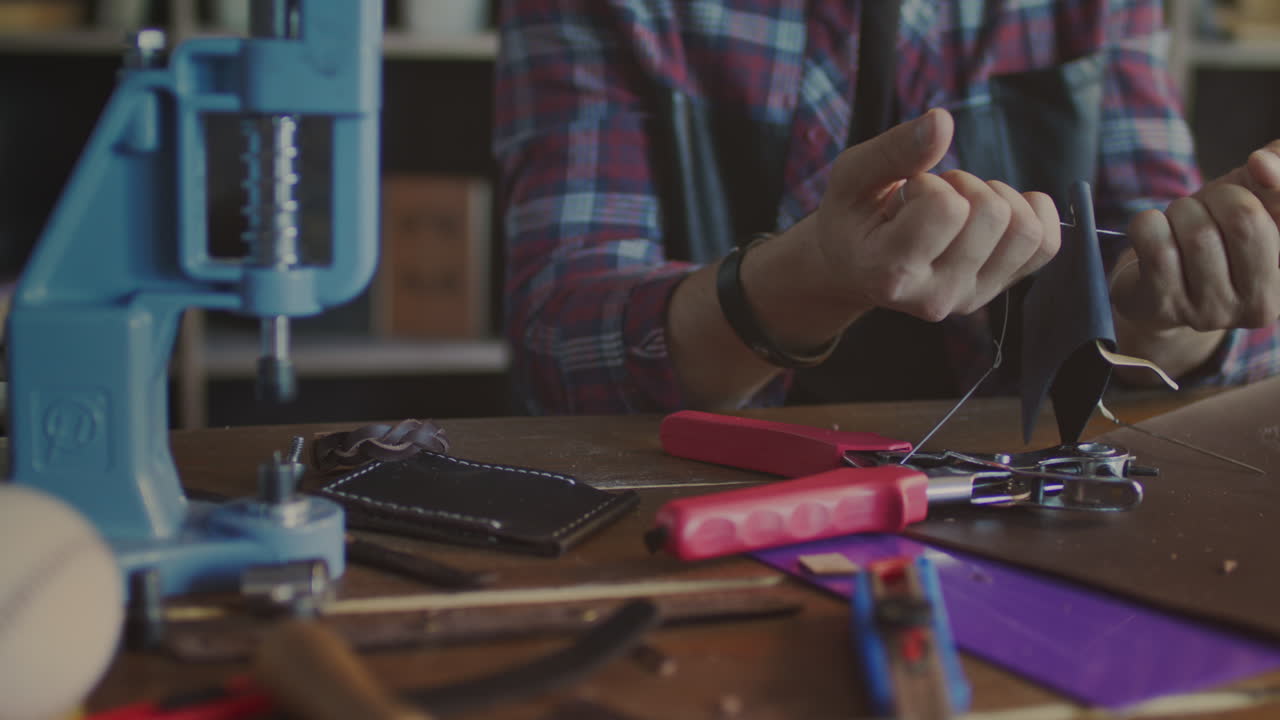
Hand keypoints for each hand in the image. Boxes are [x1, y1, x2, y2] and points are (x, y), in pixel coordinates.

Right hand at [811, 108, 1060, 320]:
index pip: (946, 207)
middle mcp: (934, 297)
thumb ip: (894, 150)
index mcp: (891, 274)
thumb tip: (942, 122)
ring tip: (957, 206)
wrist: (855, 267)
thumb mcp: (852, 177)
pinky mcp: (996, 291)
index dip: (929, 182)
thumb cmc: (853, 217)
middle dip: (963, 186)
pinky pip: (1046, 243)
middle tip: (930, 198)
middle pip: (992, 213)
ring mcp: (969, 299)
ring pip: (1025, 229)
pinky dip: (1031, 211)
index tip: (904, 195)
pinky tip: (997, 210)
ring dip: (994, 199)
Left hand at [1111, 141, 1279, 335]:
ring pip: (1198, 234)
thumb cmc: (1217, 233)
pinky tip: (1150, 232)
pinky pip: (1158, 249)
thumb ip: (1277, 165)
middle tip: (1206, 208)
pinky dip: (1148, 224)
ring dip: (1180, 212)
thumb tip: (1263, 163)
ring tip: (1178, 224)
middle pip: (1245, 219)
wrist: (1159, 284)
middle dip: (1218, 198)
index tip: (1256, 164)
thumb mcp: (1256, 195)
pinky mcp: (1165, 310)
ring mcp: (1213, 312)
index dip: (1275, 179)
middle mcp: (1263, 304)